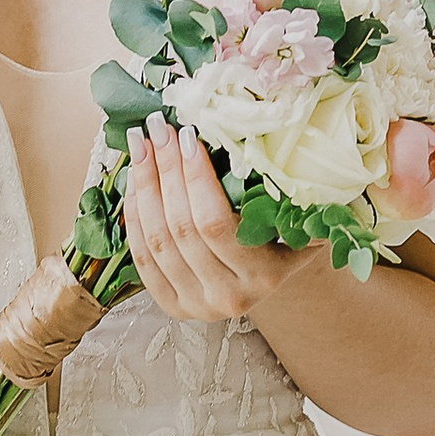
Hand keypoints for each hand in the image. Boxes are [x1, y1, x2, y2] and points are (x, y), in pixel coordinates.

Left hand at [123, 118, 310, 323]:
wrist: (267, 283)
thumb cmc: (285, 240)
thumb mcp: (300, 224)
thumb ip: (297, 200)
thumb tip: (291, 150)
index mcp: (262, 276)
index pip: (214, 223)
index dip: (195, 178)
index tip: (187, 137)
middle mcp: (226, 296)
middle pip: (180, 228)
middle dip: (165, 172)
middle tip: (158, 130)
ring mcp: (194, 305)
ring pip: (156, 240)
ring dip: (144, 186)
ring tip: (141, 145)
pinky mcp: (170, 305)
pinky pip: (141, 255)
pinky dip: (134, 213)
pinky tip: (135, 178)